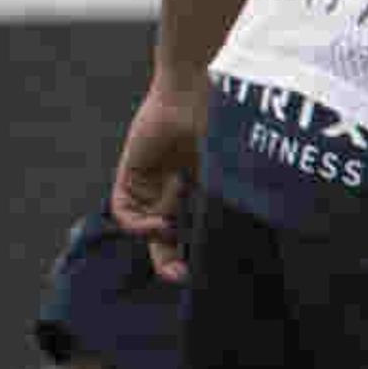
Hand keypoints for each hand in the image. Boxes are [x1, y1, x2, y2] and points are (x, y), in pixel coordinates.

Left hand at [109, 70, 212, 280]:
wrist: (198, 92)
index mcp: (200, 188)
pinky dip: (138, 223)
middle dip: (168, 261)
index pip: (190, 230)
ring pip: (143, 226)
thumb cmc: (223, 125)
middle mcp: (173, 188)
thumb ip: (227, 206)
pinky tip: (158, 220)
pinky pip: (123, 211)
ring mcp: (150, 182)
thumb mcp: (229, 175)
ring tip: (172, 229)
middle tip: (179, 276)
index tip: (198, 272)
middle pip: (163, 237)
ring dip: (157, 237)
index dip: (192, 254)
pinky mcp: (130, 174)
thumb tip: (244, 248)